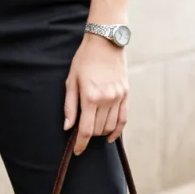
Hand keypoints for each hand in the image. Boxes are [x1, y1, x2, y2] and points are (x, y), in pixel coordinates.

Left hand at [64, 32, 127, 153]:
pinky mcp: (126, 94)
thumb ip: (70, 106)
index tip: (77, 151)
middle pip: (99, 129)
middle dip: (89, 136)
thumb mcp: (71, 81)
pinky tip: (110, 136)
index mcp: (90, 97)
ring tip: (93, 130)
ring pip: (111, 126)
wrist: (105, 43)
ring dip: (101, 133)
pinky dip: (117, 130)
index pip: (86, 130)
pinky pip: (123, 119)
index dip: (81, 144)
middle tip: (81, 133)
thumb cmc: (84, 60)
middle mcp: (107, 99)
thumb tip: (68, 127)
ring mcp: (118, 97)